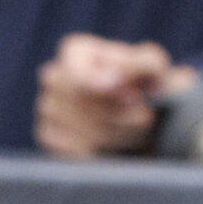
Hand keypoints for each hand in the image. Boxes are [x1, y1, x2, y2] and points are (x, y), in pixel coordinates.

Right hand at [35, 35, 192, 159]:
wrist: (144, 112)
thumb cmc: (148, 83)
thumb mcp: (155, 66)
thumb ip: (141, 63)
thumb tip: (112, 80)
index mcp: (76, 52)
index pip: (76, 74)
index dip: (105, 91)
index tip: (134, 98)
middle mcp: (54, 76)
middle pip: (81, 104)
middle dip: (120, 116)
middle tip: (146, 118)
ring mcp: (47, 107)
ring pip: (77, 129)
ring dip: (116, 135)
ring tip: (138, 131)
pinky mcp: (49, 135)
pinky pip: (70, 149)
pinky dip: (99, 151)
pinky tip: (117, 143)